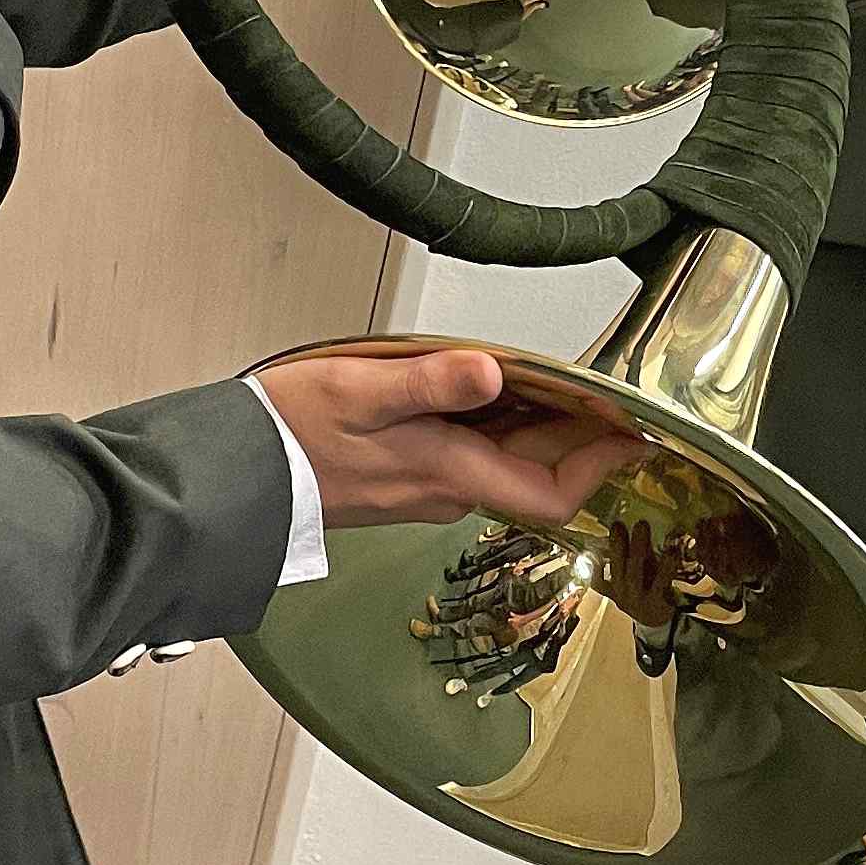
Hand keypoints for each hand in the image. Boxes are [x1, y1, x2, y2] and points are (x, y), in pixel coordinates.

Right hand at [256, 345, 632, 533]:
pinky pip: (470, 457)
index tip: (634, 433)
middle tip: (605, 392)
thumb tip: (493, 373)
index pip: (551, 492)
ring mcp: (423, 490)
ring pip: (503, 464)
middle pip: (535, 474)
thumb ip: (432, 383)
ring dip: (538, 428)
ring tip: (557, 380)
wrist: (232, 475)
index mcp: (447, 472)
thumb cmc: (288, 435)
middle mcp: (444, 491)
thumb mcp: (362, 391)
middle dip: (577, 436)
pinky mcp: (402, 478)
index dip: (600, 465)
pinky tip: (491, 390)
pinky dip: (497, 427)